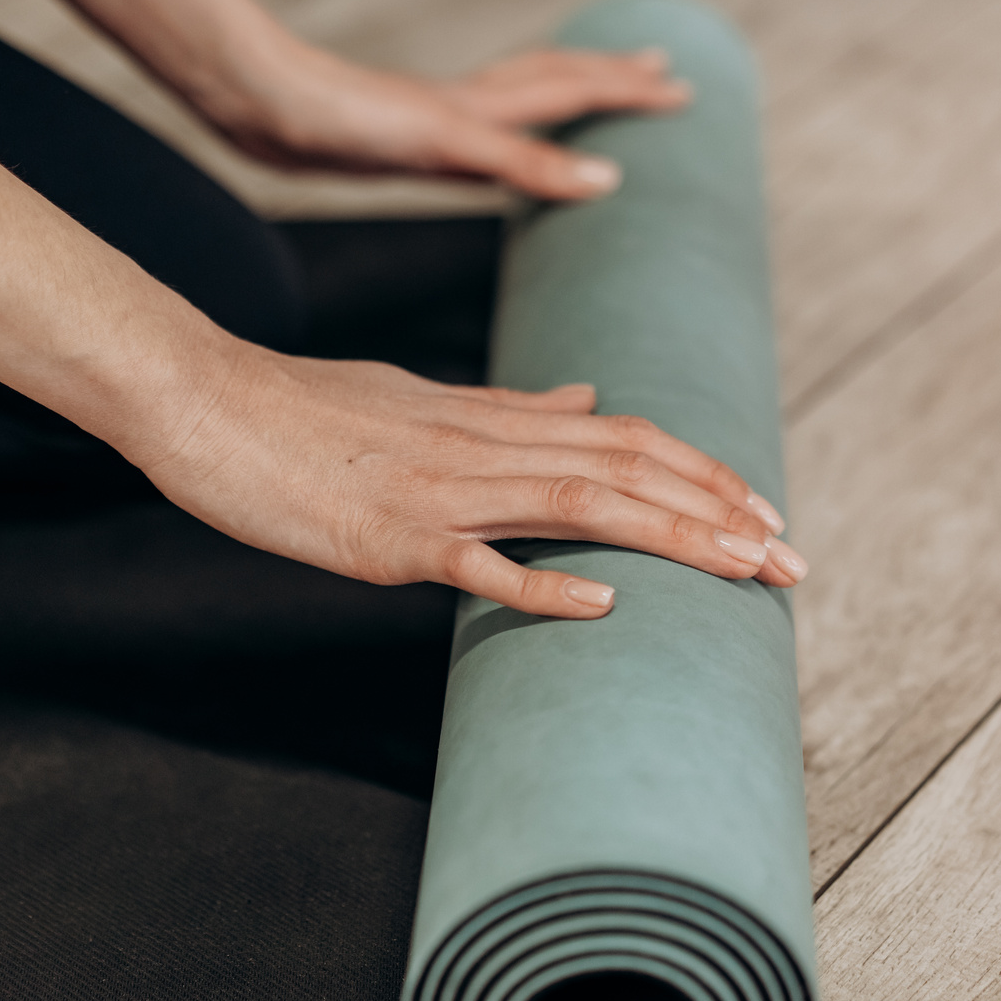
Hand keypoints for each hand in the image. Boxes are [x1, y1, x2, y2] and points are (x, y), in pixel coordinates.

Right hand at [143, 345, 806, 618]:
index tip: (764, 511)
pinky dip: (544, 580)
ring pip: (580, 504)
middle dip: (721, 513)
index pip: (624, 437)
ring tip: (747, 570)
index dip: (703, 472)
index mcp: (491, 419)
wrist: (206, 401)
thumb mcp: (423, 397)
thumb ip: (510, 406)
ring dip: (674, 537)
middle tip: (793, 561)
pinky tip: (605, 602)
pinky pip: (479, 560)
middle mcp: (482, 446)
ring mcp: (440, 491)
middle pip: (627, 471)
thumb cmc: (306, 409)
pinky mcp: (389, 538)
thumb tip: (588, 400)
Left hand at [207, 39, 692, 199]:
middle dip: (612, 75)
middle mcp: (469, 104)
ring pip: (521, 98)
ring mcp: (437, 121)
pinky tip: (498, 151)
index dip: (630, 91)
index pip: (577, 88)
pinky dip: (512, 135)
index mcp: (486, 105)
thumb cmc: (349, 121)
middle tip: (663, 72)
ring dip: (567, 92)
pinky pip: (483, 135)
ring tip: (596, 97)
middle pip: (557, 78)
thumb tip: (609, 181)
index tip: (685, 91)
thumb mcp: (449, 146)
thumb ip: (525, 162)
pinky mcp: (404, 142)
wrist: (266, 108)